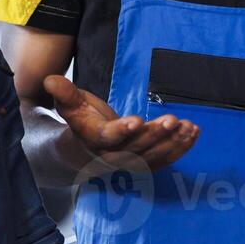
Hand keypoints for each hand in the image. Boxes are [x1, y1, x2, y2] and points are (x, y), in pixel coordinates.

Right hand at [42, 74, 198, 173]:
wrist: (84, 148)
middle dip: (155, 135)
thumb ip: (63, 92)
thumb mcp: (69, 104)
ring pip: (153, 157)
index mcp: (93, 140)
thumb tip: (50, 79)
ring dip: (173, 143)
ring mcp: (130, 163)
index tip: (137, 120)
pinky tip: (194, 133)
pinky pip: (165, 160)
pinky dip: (181, 148)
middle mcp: (112, 156)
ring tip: (189, 127)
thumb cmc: (80, 120)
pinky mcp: (144, 164)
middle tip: (172, 120)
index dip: (123, 131)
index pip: (109, 138)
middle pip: (136, 149)